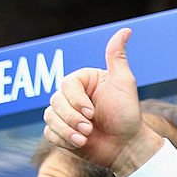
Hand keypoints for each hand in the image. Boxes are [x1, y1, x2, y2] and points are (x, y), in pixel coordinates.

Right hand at [43, 27, 162, 176]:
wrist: (127, 146)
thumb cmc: (127, 114)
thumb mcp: (124, 83)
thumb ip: (117, 57)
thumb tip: (126, 30)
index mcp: (83, 82)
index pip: (66, 85)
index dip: (76, 100)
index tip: (92, 112)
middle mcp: (71, 96)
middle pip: (54, 101)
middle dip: (72, 118)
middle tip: (90, 128)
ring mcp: (65, 114)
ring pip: (50, 117)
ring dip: (67, 130)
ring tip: (85, 138)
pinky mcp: (61, 132)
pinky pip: (49, 133)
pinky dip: (63, 140)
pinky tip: (80, 144)